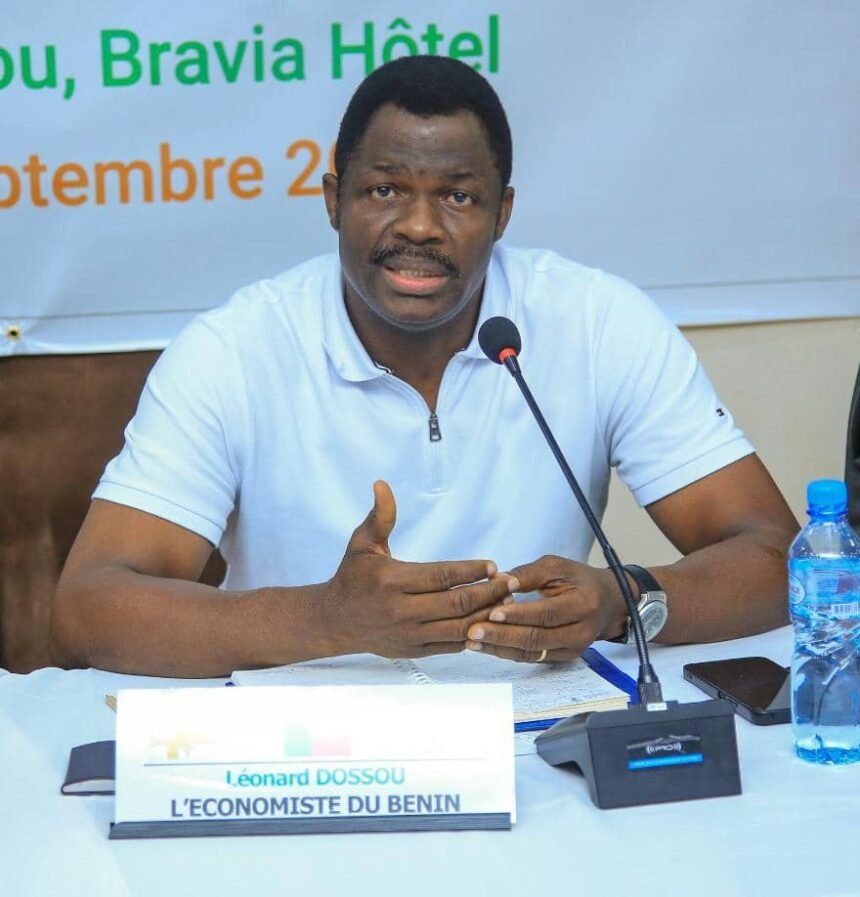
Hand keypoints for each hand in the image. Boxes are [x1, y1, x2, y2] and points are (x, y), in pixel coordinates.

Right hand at [323, 481, 516, 657]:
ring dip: (486, 616)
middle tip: (512, 582)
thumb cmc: (353, 577)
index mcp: (392, 582)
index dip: (470, 571)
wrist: (335, 621)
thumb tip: (382, 484)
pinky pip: (451, 646)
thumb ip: (380, 516)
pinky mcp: (415, 650)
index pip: (441, 577)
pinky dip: (473, 635)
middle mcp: (402, 611)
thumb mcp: (362, 544)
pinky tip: (490, 622)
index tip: (493, 564)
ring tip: (508, 602)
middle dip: (489, 593)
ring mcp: (410, 634)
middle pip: (456, 604)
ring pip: (458, 628)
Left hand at [464, 555, 627, 662]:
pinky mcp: (563, 657)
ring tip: (472, 640)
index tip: (492, 612)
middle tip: (473, 630)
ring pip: (532, 652)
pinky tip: (486, 645)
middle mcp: (580, 631)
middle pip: (536, 638)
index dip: (518, 615)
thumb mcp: (557, 566)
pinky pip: (532, 658)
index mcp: (582, 604)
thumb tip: (501, 581)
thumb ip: (529, 574)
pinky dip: (507, 652)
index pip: (546, 613)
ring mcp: (572, 648)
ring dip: (499, 647)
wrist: (607, 603)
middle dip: (502, 635)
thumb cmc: (579, 580)